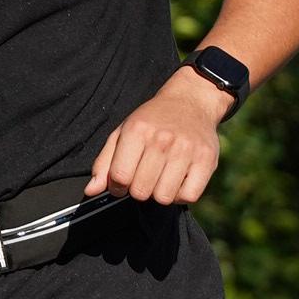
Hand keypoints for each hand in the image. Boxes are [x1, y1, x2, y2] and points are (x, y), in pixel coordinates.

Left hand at [85, 69, 230, 205]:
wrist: (190, 101)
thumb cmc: (153, 120)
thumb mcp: (123, 132)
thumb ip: (104, 162)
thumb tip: (91, 190)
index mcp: (137, 130)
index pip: (119, 177)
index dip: (117, 186)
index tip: (123, 180)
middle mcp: (162, 140)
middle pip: (141, 191)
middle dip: (138, 189)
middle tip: (144, 176)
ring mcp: (187, 150)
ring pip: (164, 197)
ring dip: (159, 193)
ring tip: (161, 177)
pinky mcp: (207, 160)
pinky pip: (188, 196)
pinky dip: (180, 194)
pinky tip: (177, 180)